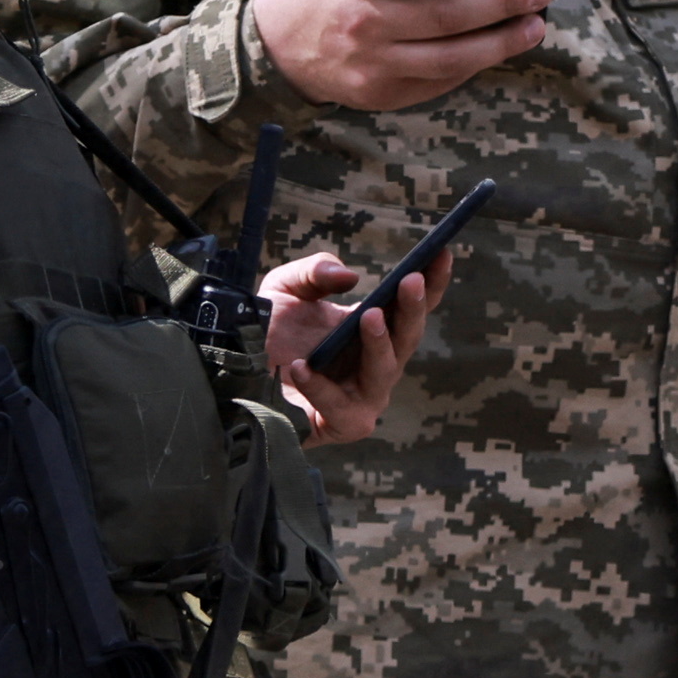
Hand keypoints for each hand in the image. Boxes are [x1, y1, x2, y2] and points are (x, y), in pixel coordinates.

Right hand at [248, 0, 555, 108]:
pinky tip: (504, 46)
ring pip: (449, 58)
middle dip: (498, 1)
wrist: (283, 48)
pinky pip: (440, 82)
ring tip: (536, 24)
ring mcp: (376, 63)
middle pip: (442, 16)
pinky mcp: (386, 93)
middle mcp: (366, 22)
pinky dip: (476, 65)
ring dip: (500, 42)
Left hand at [260, 239, 446, 443]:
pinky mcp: (341, 424)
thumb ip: (315, 271)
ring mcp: (363, 396)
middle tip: (411, 280)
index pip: (412, 306)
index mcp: (373, 329)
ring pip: (384, 372)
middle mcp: (376, 363)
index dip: (432, 282)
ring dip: (379, 344)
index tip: (442, 252)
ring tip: (369, 316)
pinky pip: (342, 409)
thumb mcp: (286, 287)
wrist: (236, 374)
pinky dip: (323, 388)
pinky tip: (302, 368)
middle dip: (412, 308)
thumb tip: (350, 277)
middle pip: (408, 337)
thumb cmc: (269, 332)